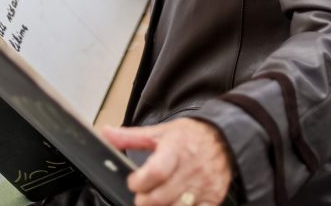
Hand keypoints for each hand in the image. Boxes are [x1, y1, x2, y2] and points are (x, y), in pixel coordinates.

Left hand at [103, 119, 233, 205]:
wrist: (224, 137)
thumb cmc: (190, 135)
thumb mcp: (161, 131)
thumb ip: (131, 137)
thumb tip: (106, 133)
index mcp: (175, 149)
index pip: (155, 172)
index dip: (139, 183)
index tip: (134, 182)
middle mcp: (190, 168)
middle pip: (160, 197)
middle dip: (143, 201)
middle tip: (142, 196)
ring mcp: (203, 185)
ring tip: (156, 201)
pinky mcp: (213, 198)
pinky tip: (173, 204)